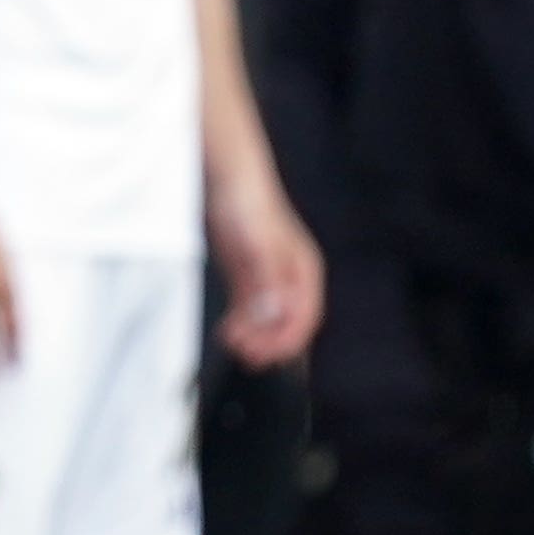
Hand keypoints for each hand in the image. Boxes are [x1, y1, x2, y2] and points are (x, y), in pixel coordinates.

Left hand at [207, 175, 323, 367]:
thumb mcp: (259, 243)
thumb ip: (269, 279)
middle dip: (268, 342)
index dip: (287, 339)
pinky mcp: (249, 276)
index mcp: (304, 271)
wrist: (229, 179)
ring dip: (253, 336)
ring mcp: (269, 278)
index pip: (304, 317)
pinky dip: (242, 323)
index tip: (267, 354)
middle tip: (247, 355)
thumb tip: (275, 314)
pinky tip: (229, 332)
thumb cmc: (250, 205)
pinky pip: (249, 309)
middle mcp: (290, 278)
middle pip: (286, 322)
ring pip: (266, 319)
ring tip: (234, 345)